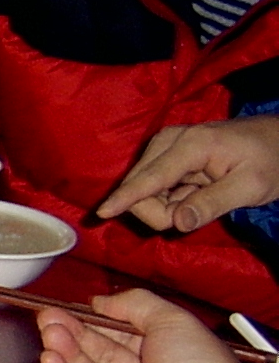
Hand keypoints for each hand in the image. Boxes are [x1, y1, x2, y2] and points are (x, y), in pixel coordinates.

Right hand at [36, 290, 258, 362]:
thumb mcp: (173, 321)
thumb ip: (135, 304)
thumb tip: (100, 302)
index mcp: (169, 358)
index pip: (124, 336)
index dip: (96, 321)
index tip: (70, 307)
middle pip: (101, 356)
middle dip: (74, 334)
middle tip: (47, 318)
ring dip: (65, 353)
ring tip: (48, 333)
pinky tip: (49, 360)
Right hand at [98, 115, 278, 233]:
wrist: (278, 139)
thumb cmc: (270, 160)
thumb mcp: (252, 186)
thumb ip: (213, 204)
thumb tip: (177, 223)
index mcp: (191, 145)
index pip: (151, 177)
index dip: (126, 198)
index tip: (101, 213)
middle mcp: (170, 141)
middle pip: (140, 186)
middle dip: (159, 211)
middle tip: (195, 215)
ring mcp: (165, 147)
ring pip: (143, 189)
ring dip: (165, 206)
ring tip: (201, 200)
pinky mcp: (166, 155)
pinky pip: (153, 187)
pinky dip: (169, 199)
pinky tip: (193, 193)